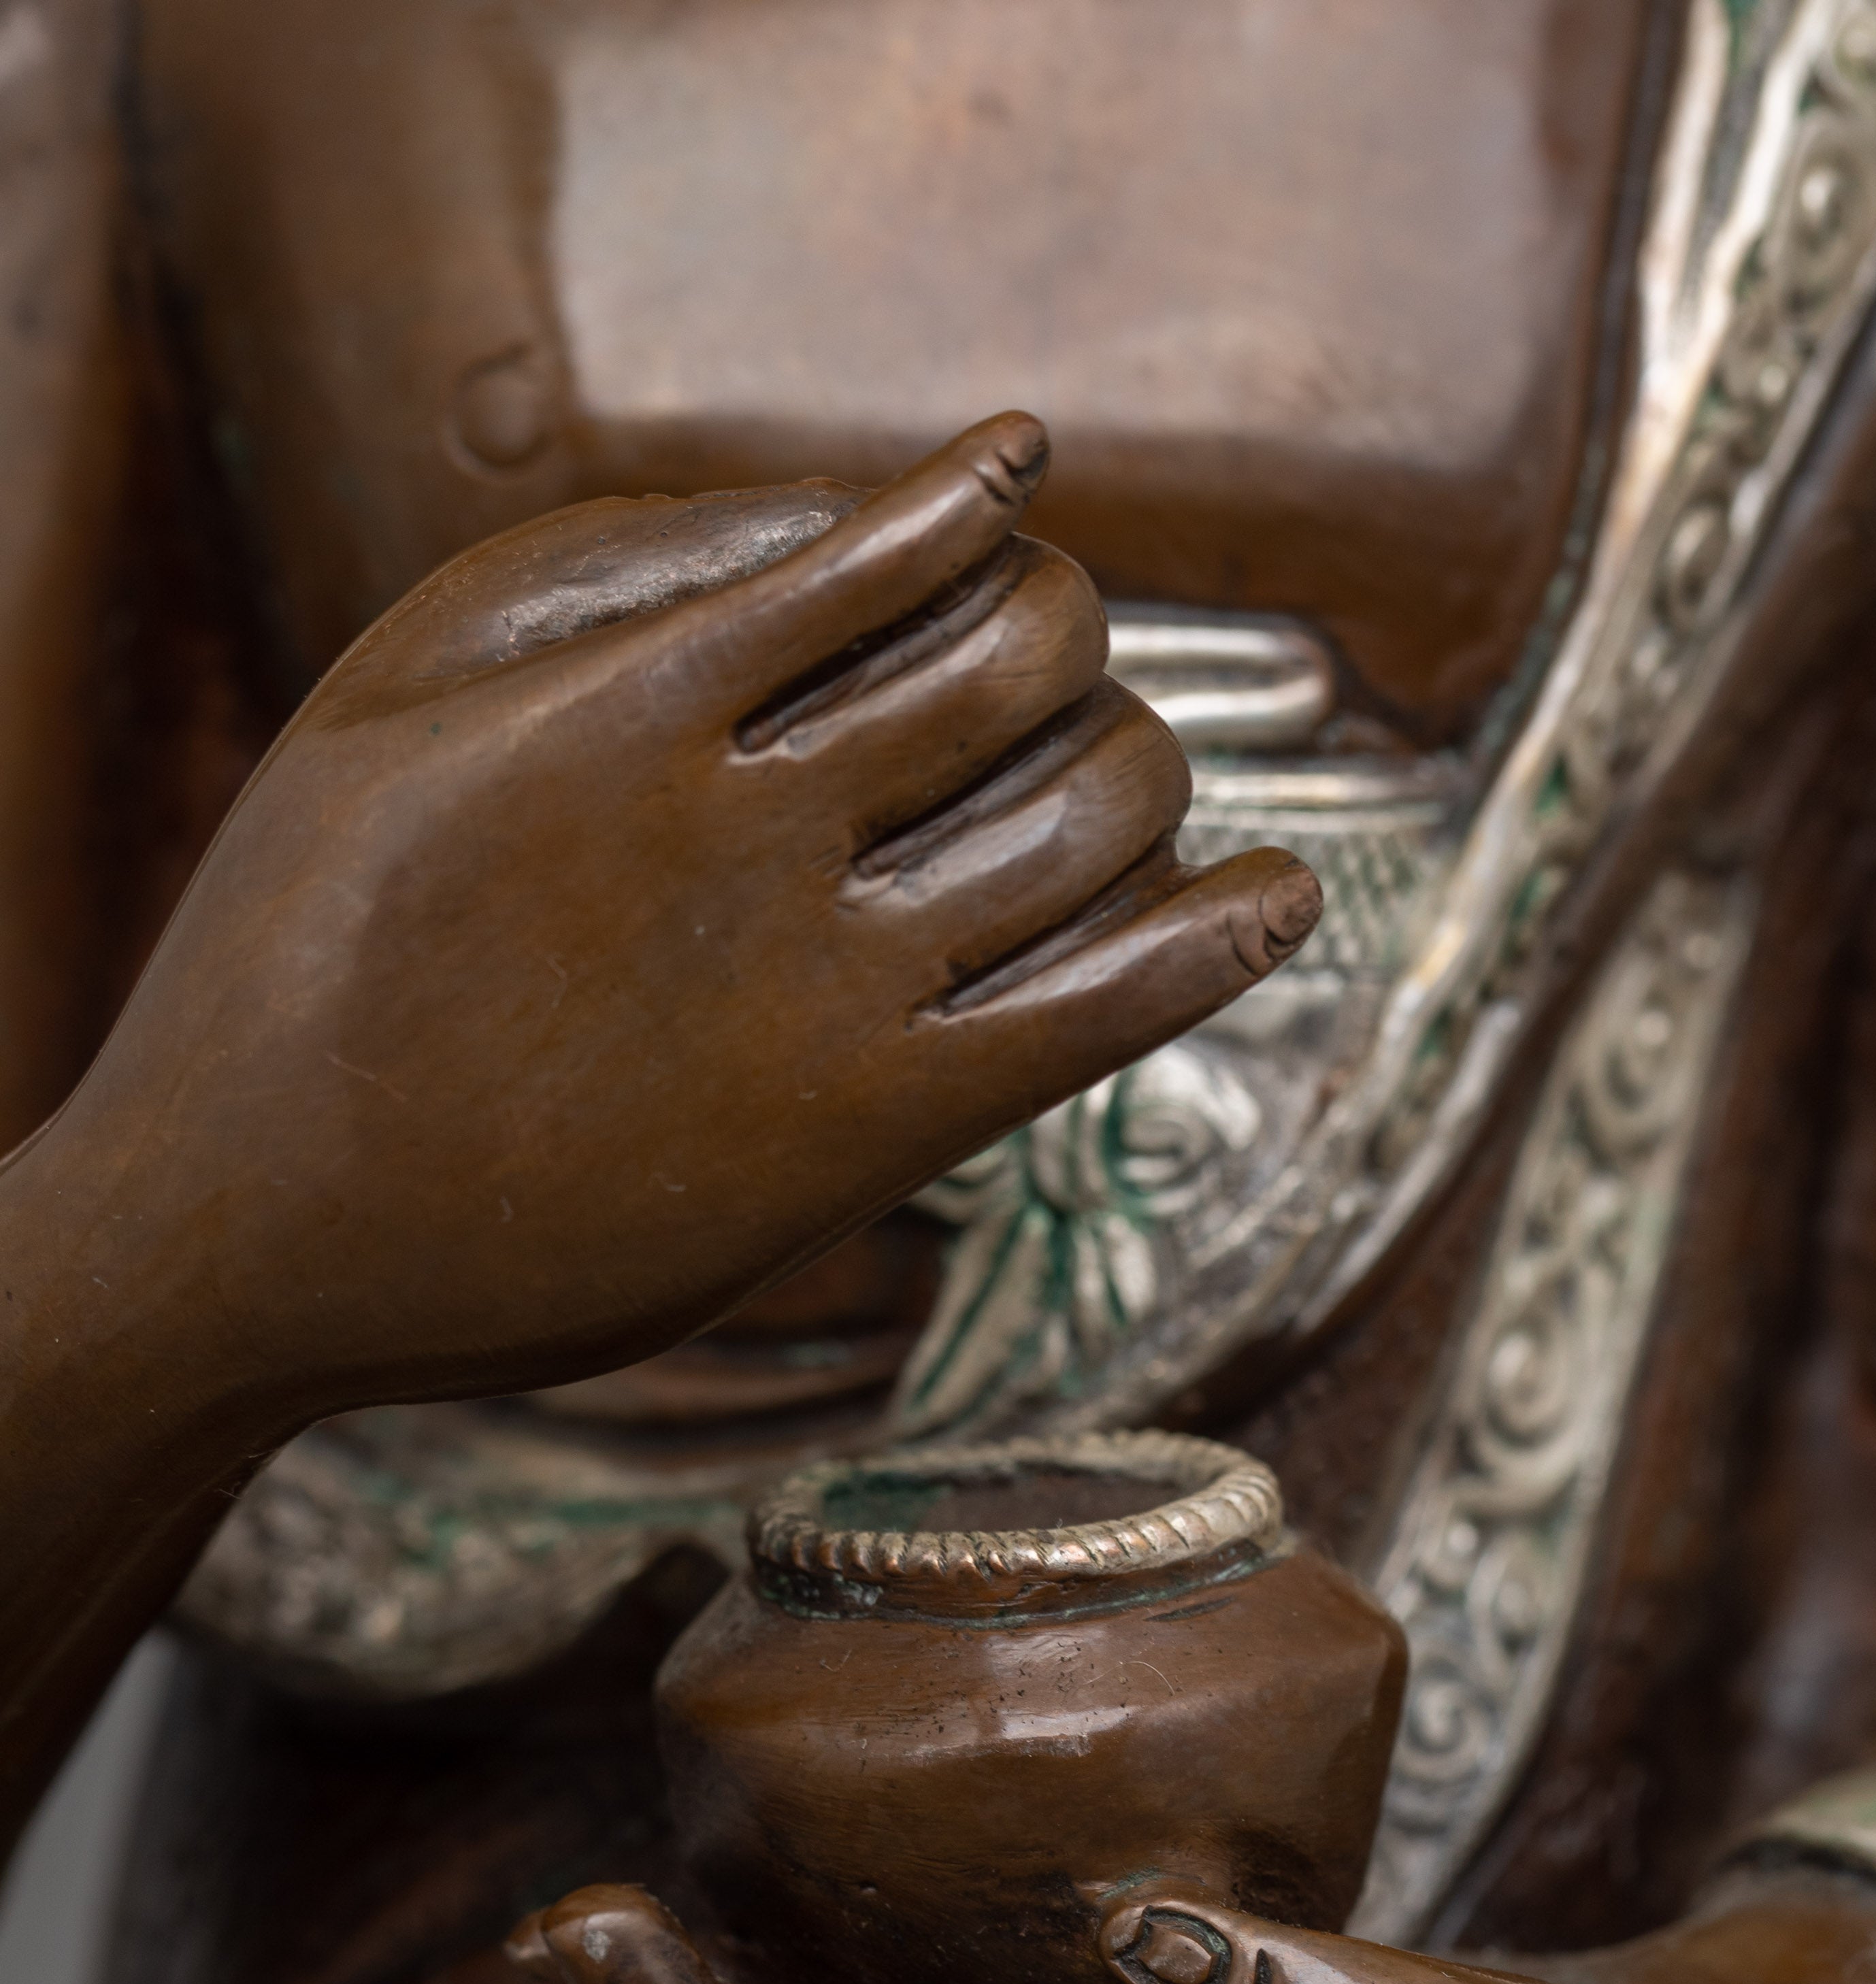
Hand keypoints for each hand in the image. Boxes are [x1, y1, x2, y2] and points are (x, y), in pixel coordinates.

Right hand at [31, 410, 1316, 1424]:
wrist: (251, 1231)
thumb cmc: (298, 955)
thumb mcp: (391, 696)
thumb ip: (598, 574)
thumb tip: (837, 514)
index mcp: (646, 690)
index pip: (918, 543)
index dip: (994, 522)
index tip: (1012, 515)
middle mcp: (759, 822)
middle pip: (1042, 663)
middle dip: (1077, 649)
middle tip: (1048, 680)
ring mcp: (823, 984)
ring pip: (1099, 815)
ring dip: (1147, 775)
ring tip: (1119, 782)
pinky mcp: (866, 1132)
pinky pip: (1104, 1009)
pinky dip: (1224, 938)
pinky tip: (1277, 898)